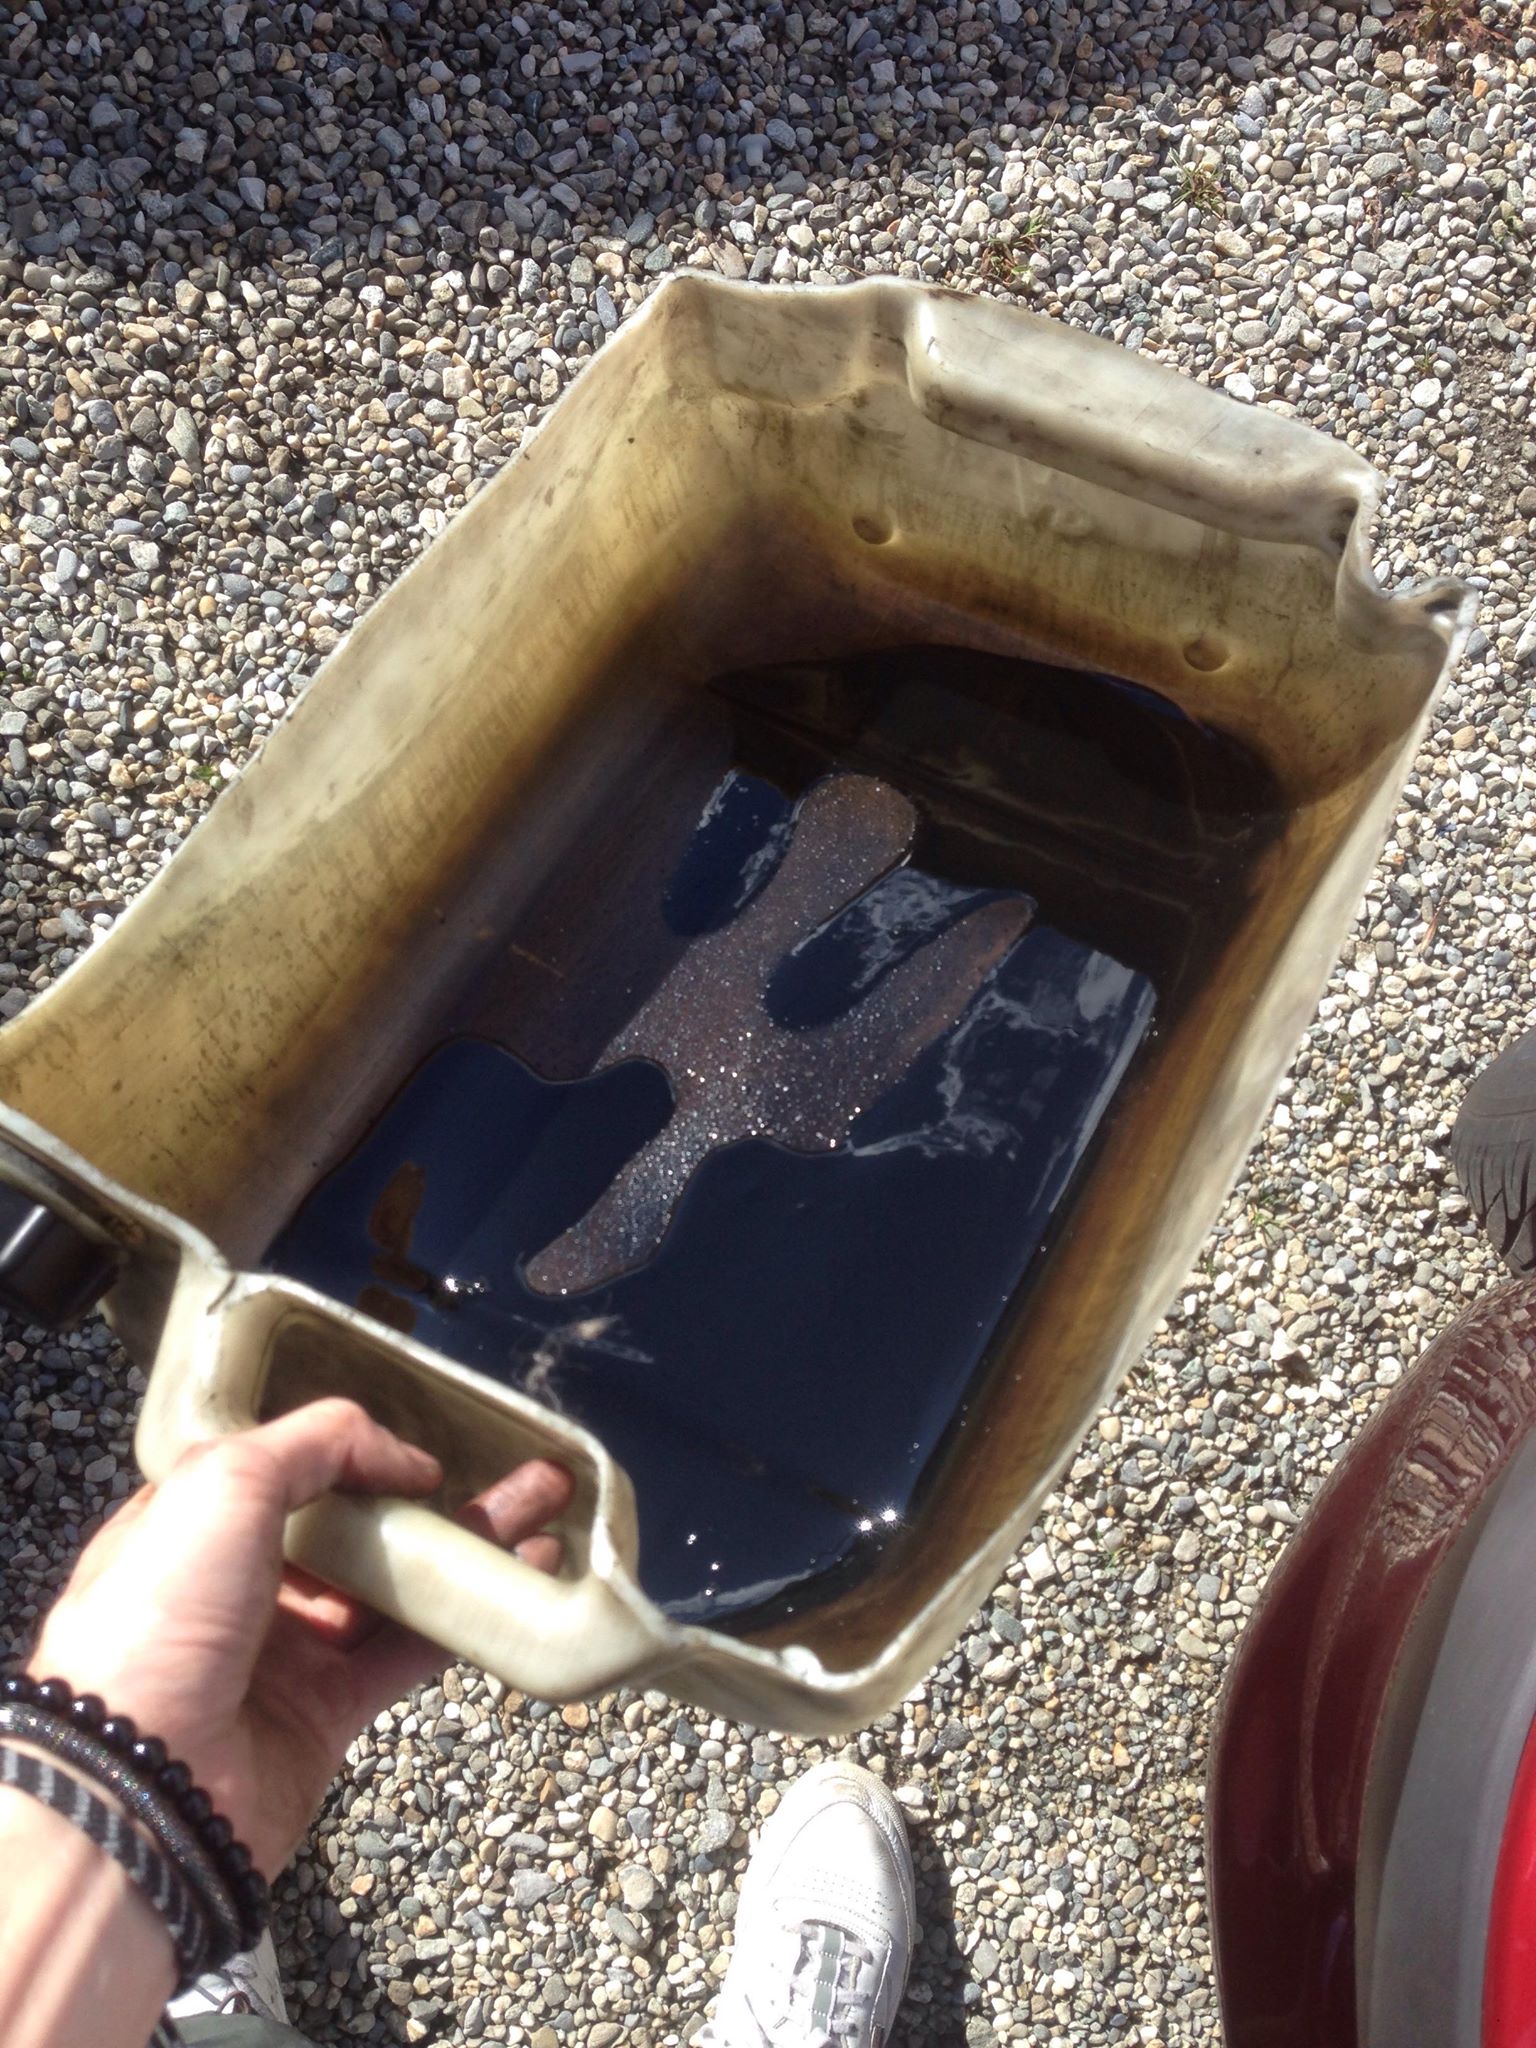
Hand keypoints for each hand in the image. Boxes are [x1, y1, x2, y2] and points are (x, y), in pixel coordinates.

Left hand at [25, 1398, 571, 1879]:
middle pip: (355, 1521)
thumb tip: (404, 1460)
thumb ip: (319, 1443)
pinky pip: (414, 1648)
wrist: (142, 1782)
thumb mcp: (224, 1482)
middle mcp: (239, 1583)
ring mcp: (287, 1649)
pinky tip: (530, 1570)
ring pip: (397, 1579)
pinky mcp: (331, 1710)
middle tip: (509, 1459)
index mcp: (194, 1523)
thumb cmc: (159, 1614)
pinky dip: (473, 1610)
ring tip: (545, 1500)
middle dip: (431, 1490)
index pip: (283, 1467)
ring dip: (470, 1539)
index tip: (414, 1436)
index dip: (349, 1448)